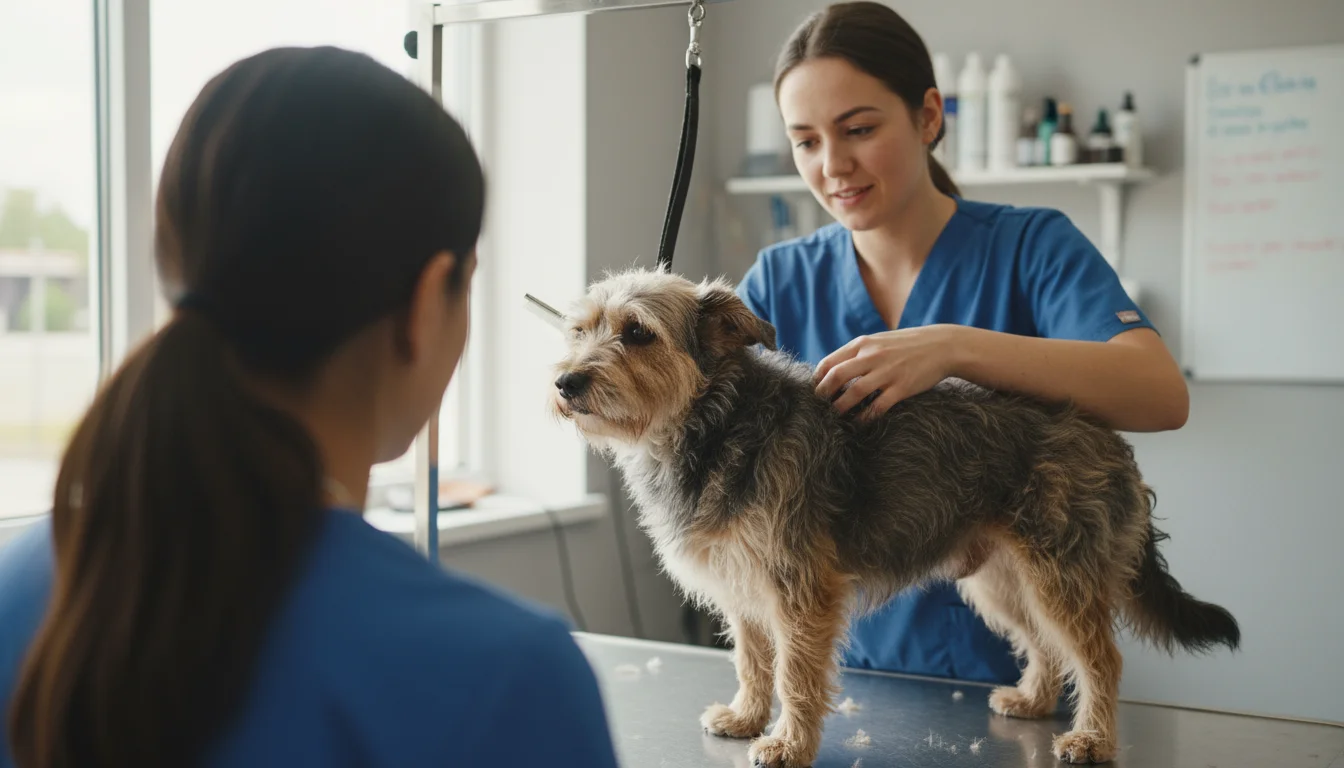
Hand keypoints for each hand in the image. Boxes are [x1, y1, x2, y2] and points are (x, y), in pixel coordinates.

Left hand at [813, 325, 961, 418]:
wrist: (942, 346)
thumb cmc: (907, 345)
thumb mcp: (879, 341)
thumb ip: (858, 353)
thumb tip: (834, 370)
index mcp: (863, 344)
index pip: (829, 362)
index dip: (818, 380)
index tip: (815, 392)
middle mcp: (872, 356)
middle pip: (836, 377)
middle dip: (823, 395)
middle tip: (819, 408)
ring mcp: (887, 372)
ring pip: (853, 393)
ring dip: (840, 409)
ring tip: (834, 418)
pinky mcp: (901, 388)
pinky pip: (877, 407)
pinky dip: (864, 418)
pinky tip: (858, 424)